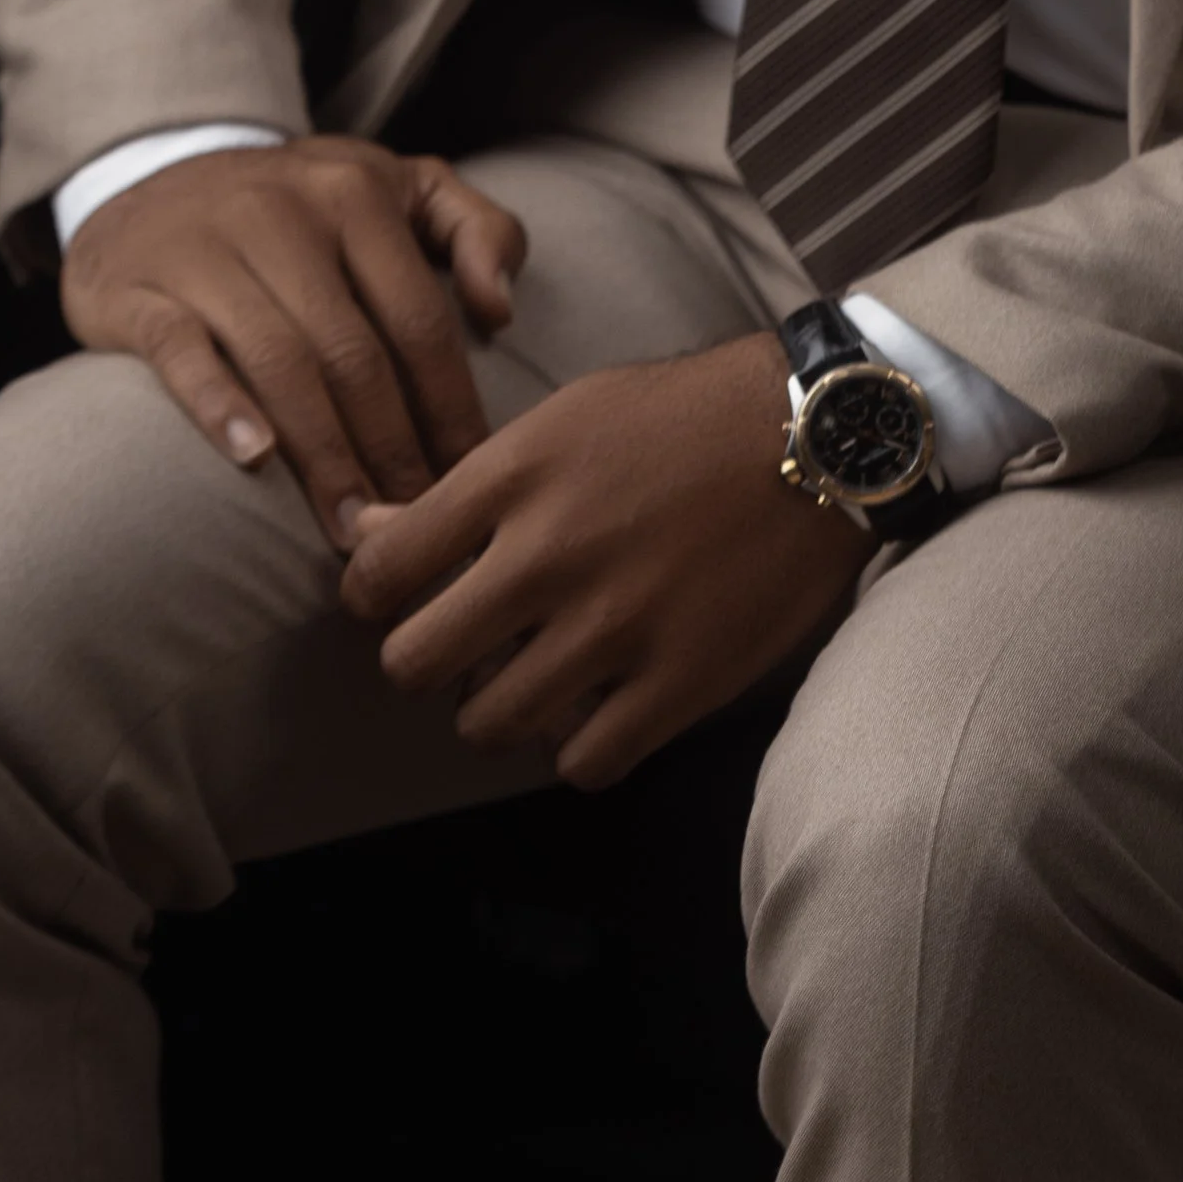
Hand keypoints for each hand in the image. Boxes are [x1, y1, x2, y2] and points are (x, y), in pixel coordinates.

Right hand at [60, 134, 527, 547]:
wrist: (153, 177)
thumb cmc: (301, 204)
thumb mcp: (398, 186)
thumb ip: (475, 228)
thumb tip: (501, 310)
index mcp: (355, 193)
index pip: (418, 317)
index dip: (449, 405)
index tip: (470, 475)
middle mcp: (282, 214)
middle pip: (353, 353)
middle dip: (391, 449)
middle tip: (411, 524)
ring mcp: (206, 250)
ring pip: (280, 361)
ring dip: (324, 454)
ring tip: (349, 529)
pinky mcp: (138, 290)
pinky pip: (181, 351)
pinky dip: (220, 405)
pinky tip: (255, 460)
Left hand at [338, 331, 870, 788]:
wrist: (818, 435)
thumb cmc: (683, 417)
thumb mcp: (565, 419)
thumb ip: (467, 486)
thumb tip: (364, 534)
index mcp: (517, 475)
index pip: (378, 573)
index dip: (371, 596)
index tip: (398, 598)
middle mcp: (553, 554)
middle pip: (414, 663)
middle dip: (426, 659)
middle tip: (466, 643)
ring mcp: (616, 627)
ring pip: (488, 723)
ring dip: (500, 706)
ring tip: (536, 672)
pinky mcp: (678, 683)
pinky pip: (581, 763)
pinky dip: (579, 743)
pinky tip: (599, 703)